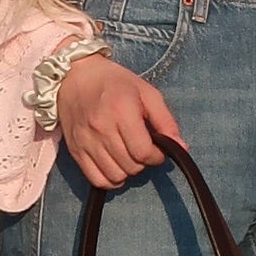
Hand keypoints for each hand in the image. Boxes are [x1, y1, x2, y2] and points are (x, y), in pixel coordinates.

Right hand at [57, 53, 183, 188]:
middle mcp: (101, 128)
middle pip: (131, 166)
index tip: (158, 150)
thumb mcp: (147, 93)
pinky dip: (110, 180)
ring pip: (115, 176)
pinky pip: (96, 180)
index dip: (157, 157)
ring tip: (128, 155)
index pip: (143, 152)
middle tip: (141, 148)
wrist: (75, 76)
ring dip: (127, 171)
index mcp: (122, 111)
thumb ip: (166, 121)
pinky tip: (115, 166)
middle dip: (143, 162)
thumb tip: (181, 147)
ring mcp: (85, 141)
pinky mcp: (75, 150)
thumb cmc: (115, 83)